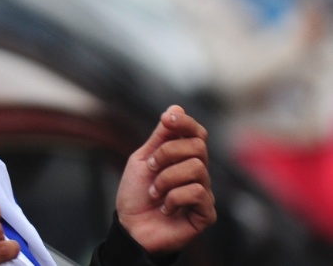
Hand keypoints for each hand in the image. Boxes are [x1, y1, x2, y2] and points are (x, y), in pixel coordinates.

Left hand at [116, 105, 216, 253]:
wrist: (130, 228)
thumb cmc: (135, 195)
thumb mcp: (142, 160)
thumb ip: (160, 137)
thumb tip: (176, 107)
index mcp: (183, 158)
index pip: (197, 133)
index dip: (185, 122)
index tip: (167, 118)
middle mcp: (197, 173)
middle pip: (197, 146)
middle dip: (167, 153)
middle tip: (151, 168)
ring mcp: (204, 192)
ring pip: (196, 168)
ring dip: (166, 179)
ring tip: (155, 193)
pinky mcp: (206, 213)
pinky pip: (198, 192)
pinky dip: (173, 198)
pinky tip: (165, 208)